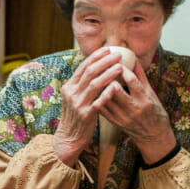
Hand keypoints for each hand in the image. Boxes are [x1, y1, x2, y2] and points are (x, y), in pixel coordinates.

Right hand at [53, 48, 129, 165]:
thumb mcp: (73, 99)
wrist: (68, 139)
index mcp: (68, 87)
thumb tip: (92, 71)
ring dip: (109, 73)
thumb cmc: (75, 118)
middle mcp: (71, 93)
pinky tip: (117, 86)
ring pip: (95, 84)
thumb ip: (81, 86)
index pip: (83, 67)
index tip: (108, 49)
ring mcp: (78, 104)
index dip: (96, 56)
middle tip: (118, 55)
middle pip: (89, 72)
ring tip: (121, 67)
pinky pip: (99, 100)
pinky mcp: (86, 115)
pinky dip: (108, 92)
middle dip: (105, 61)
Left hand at [95, 57, 176, 162]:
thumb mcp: (150, 92)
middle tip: (103, 69)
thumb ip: (141, 75)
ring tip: (98, 78)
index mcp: (144, 98)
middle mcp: (134, 108)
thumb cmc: (153, 110)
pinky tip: (96, 91)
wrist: (153, 135)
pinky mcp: (115, 123)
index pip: (131, 80)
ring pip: (105, 99)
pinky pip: (101, 109)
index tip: (116, 61)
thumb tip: (133, 57)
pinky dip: (97, 98)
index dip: (121, 69)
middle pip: (115, 89)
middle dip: (108, 77)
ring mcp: (123, 117)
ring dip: (100, 87)